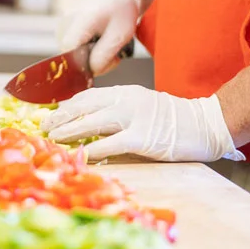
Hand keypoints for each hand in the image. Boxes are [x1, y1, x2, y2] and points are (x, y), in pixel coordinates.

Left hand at [43, 85, 245, 162]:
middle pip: (84, 107)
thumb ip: (120, 112)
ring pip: (92, 122)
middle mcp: (126, 101)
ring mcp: (134, 118)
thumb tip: (92, 126)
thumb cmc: (175, 120)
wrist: (205, 124)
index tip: (52, 114)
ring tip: (53, 139)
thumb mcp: (143, 107)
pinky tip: (80, 155)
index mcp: (125, 93)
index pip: (88, 96)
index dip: (67, 106)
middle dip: (61, 117)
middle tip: (44, 127)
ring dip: (70, 131)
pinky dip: (93, 149)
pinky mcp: (143, 137)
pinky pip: (111, 143)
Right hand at [58, 0, 143, 73]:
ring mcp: (64, 26)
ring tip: (110, 47)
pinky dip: (90, 51)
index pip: (69, 55)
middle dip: (94, 62)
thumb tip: (91, 72)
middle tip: (115, 55)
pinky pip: (75, 49)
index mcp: (77, 23)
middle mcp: (65, 25)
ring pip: (73, 55)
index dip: (86, 65)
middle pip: (71, 58)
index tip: (108, 60)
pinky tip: (102, 43)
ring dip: (94, 57)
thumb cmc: (121, 10)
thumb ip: (103, 56)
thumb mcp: (120, 35)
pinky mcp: (67, 29)